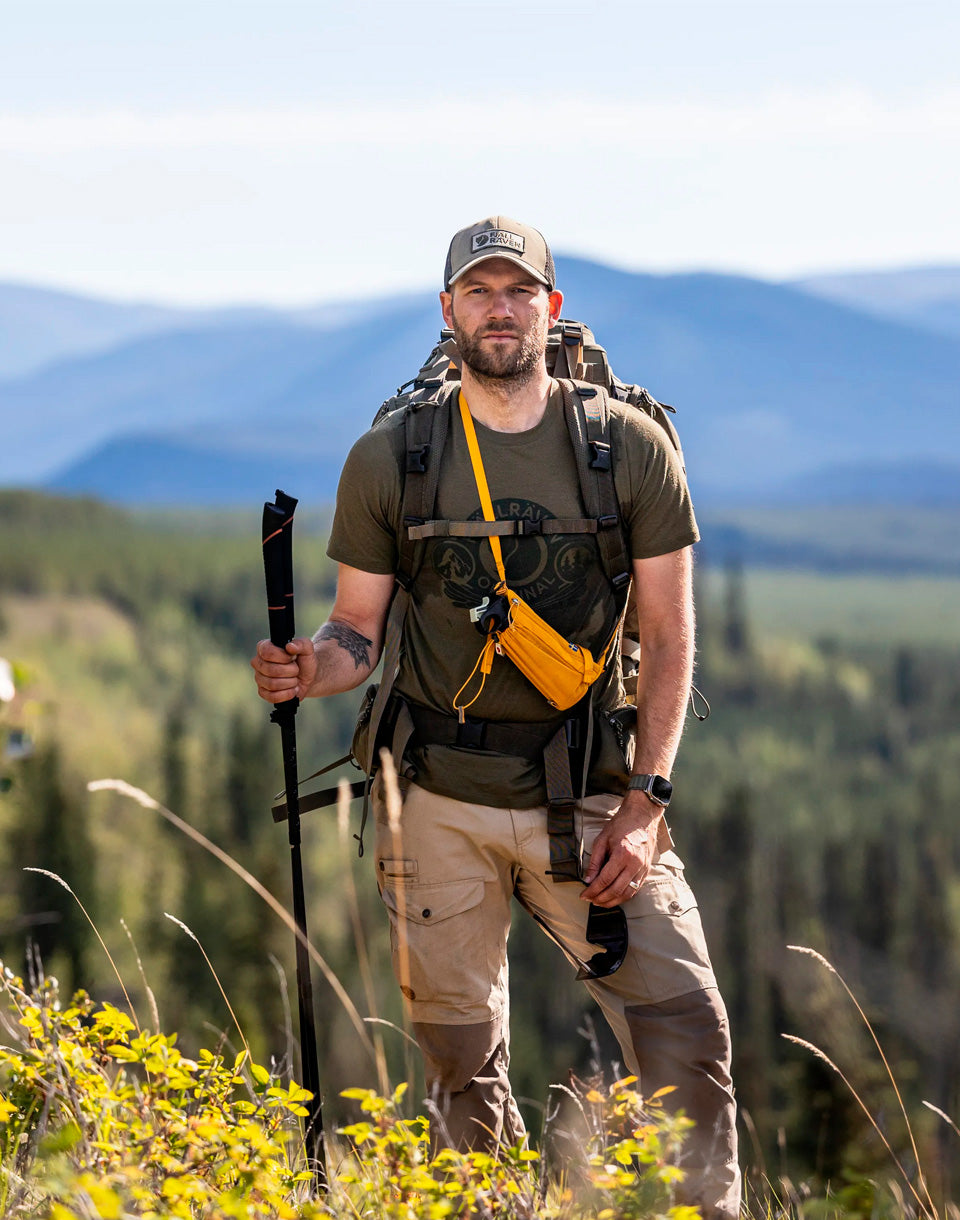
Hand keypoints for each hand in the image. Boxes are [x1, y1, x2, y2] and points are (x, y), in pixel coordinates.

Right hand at [251, 636, 317, 702]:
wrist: (310, 676)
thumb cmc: (305, 660)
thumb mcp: (307, 649)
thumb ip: (301, 644)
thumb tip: (290, 646)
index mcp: (264, 647)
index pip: (267, 652)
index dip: (283, 657)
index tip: (292, 658)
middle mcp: (258, 662)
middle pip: (270, 670)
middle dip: (290, 671)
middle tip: (296, 670)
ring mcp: (259, 678)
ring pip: (272, 684)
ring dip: (290, 683)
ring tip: (295, 679)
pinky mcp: (263, 692)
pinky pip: (272, 697)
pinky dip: (287, 694)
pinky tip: (292, 690)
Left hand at [580, 792, 659, 907]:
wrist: (642, 816)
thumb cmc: (621, 825)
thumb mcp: (602, 840)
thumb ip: (595, 861)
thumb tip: (588, 879)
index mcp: (622, 854)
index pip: (605, 880)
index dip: (593, 890)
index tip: (584, 895)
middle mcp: (635, 864)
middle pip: (616, 890)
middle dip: (601, 899)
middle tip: (590, 900)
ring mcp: (643, 868)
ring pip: (628, 893)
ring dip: (613, 901)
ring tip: (600, 902)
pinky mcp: (647, 870)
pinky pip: (636, 888)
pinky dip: (624, 896)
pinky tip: (615, 896)